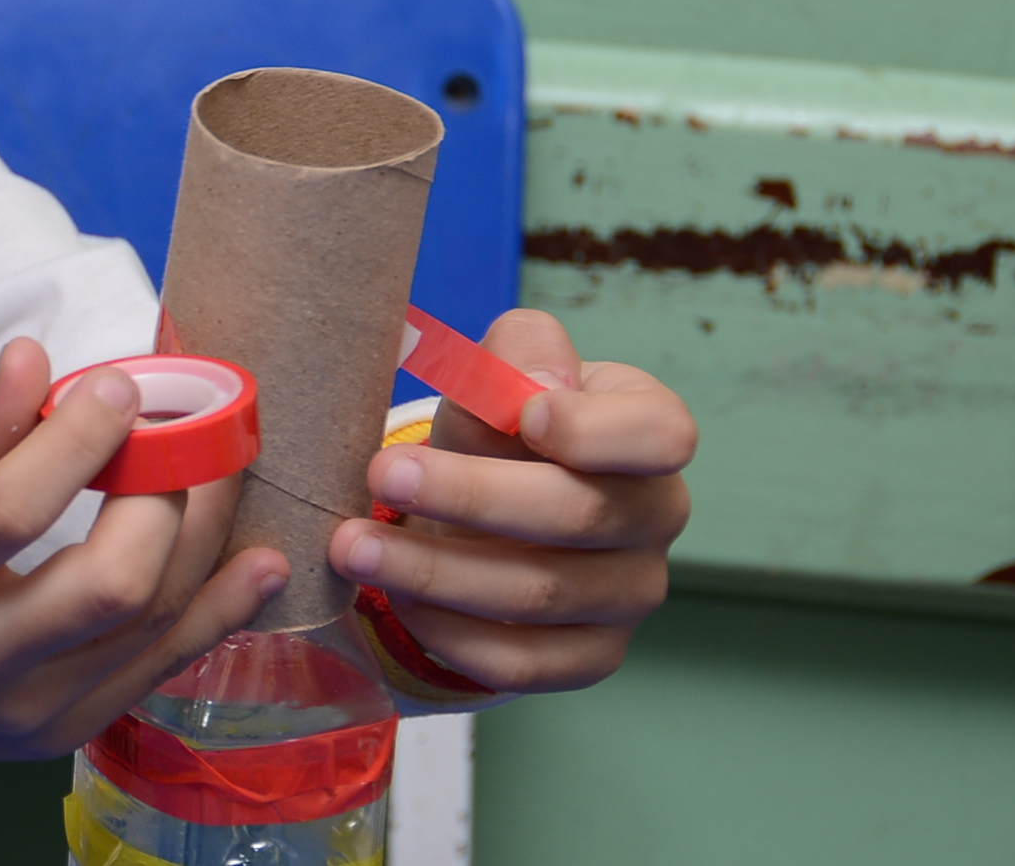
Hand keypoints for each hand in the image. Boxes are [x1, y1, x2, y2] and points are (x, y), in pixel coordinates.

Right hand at [0, 338, 288, 854]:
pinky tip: (257, 563)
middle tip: (181, 432)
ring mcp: (19, 709)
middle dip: (163, 497)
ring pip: (148, 631)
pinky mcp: (57, 734)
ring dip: (206, 543)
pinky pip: (157, 672)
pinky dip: (216, 614)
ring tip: (225, 470)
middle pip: (106, 586)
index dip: (80, 440)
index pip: (12, 509)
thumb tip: (40, 359)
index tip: (122, 385)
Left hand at [328, 309, 695, 692]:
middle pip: (578, 515)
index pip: (661, 434)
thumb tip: (537, 388)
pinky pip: (522, 662)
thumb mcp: (505, 370)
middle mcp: (655, 517)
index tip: (524, 414)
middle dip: (469, 495)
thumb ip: (520, 353)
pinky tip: (397, 600)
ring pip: (538, 594)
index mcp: (650, 432)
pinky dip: (450, 633)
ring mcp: (630, 593)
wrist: (488, 498)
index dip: (597, 430)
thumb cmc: (502, 424)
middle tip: (381, 475)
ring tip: (354, 546)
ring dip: (434, 570)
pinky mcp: (590, 655)